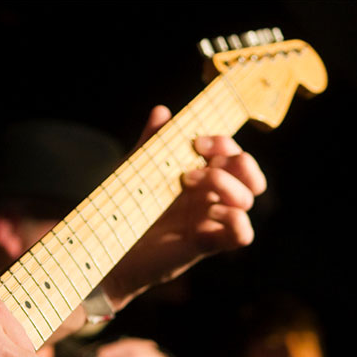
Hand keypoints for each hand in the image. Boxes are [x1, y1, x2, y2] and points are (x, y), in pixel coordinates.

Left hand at [102, 105, 265, 309]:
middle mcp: (210, 196)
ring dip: (226, 184)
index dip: (224, 143)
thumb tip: (161, 112)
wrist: (105, 244)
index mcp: (200, 176)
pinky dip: (235, 219)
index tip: (196, 141)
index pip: (232, 154)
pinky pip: (242, 234)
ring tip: (188, 182)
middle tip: (203, 160)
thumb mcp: (135, 168)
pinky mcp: (206, 244)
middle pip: (251, 174)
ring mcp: (210, 220)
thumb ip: (151, 143)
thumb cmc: (121, 208)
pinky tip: (209, 211)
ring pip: (248, 199)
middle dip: (237, 160)